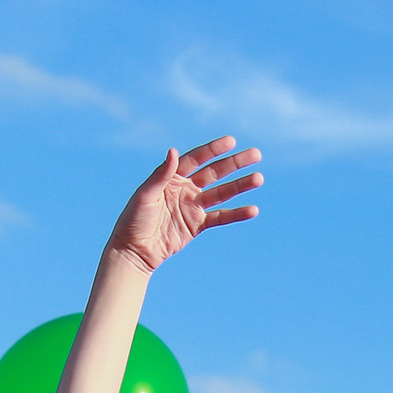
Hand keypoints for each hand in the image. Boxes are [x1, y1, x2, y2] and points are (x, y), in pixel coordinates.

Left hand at [105, 137, 262, 272]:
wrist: (134, 250)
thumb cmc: (134, 219)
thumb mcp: (145, 195)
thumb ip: (161, 174)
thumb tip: (174, 151)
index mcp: (172, 177)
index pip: (197, 159)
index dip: (214, 150)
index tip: (232, 141)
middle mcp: (185, 188)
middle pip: (215, 172)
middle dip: (235, 164)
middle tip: (256, 154)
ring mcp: (193, 206)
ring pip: (222, 193)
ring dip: (240, 186)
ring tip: (259, 178)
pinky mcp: (197, 225)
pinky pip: (220, 217)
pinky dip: (236, 214)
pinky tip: (253, 210)